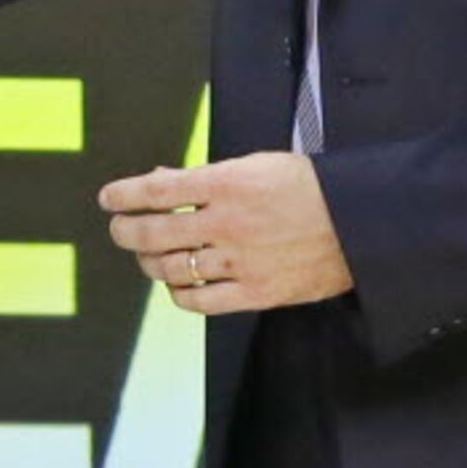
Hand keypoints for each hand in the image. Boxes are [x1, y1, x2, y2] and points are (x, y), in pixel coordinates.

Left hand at [100, 152, 353, 315]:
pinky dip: (179, 294)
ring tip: (145, 256)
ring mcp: (239, 262)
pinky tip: (176, 284)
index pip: (157, 190)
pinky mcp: (254, 293)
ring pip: (171, 269)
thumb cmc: (306, 188)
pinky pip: (200, 302)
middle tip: (119, 230)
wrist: (358, 225)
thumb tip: (160, 181)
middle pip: (155, 233)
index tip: (108, 199)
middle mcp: (227, 223)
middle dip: (126, 232)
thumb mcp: (256, 165)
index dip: (124, 195)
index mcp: (227, 183)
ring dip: (149, 263)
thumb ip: (205, 176)